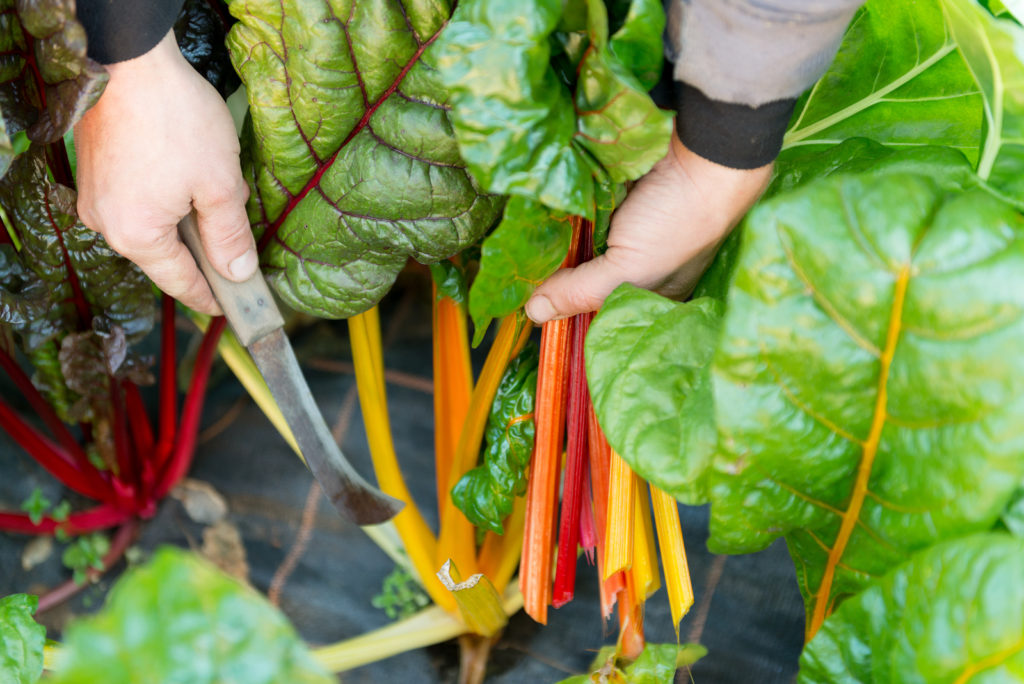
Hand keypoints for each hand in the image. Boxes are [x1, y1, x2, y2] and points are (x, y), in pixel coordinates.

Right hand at [74, 30, 255, 314]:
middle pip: (165, 256)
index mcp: (137, 236)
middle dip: (204, 253)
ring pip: (153, 227)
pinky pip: (138, 202)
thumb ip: (230, 236)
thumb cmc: (177, 121)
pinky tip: (191, 180)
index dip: (212, 297)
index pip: (181, 283)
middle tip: (240, 249)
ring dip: (187, 223)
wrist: (130, 59)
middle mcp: (106, 224)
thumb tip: (239, 273)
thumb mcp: (220, 185)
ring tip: (219, 200)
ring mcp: (96, 197)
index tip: (234, 307)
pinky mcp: (96, 172)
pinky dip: (168, 201)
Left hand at [524, 130, 772, 323]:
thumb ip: (580, 291)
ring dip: (552, 237)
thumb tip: (535, 313)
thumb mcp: (629, 270)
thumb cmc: (678, 222)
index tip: (528, 301)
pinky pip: (577, 208)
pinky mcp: (611, 194)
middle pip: (580, 273)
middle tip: (520, 269)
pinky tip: (538, 209)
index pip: (596, 308)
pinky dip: (561, 208)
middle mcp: (635, 261)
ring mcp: (622, 225)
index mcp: (647, 290)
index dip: (564, 306)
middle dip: (553, 271)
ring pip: (575, 239)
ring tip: (522, 240)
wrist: (703, 152)